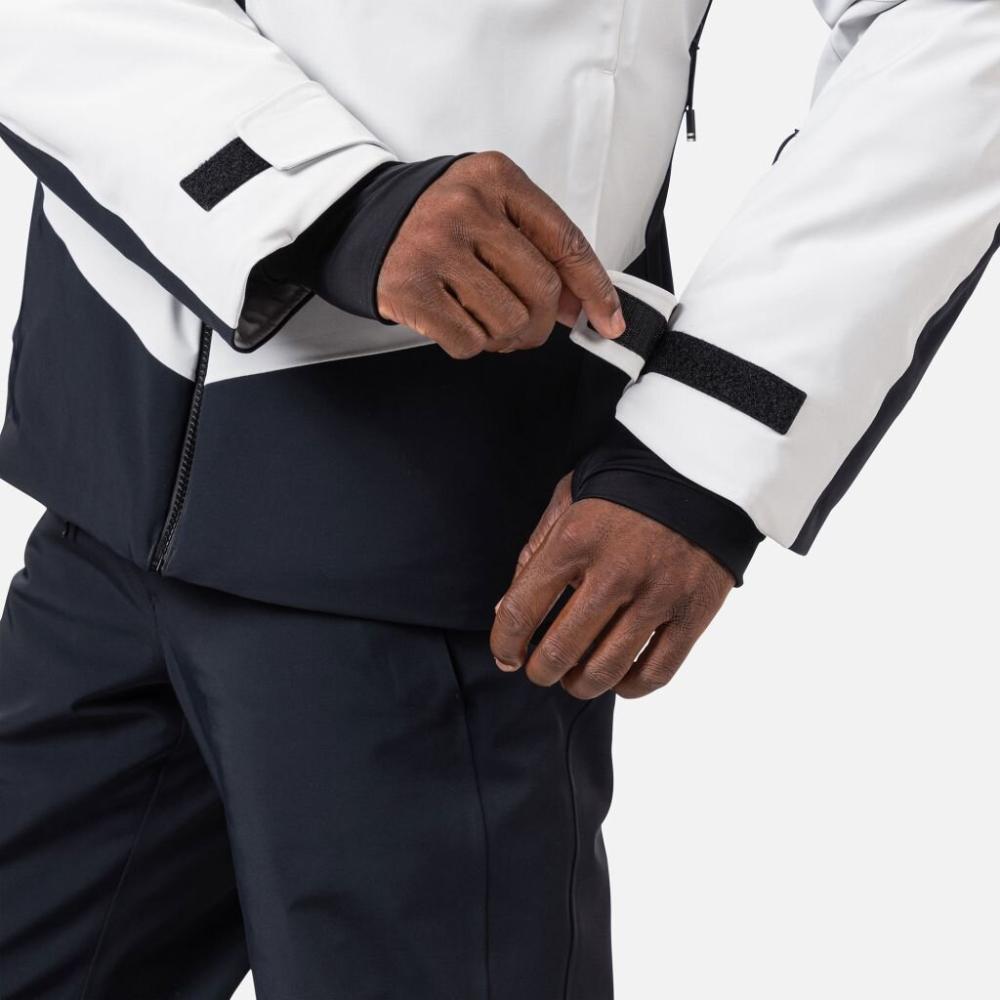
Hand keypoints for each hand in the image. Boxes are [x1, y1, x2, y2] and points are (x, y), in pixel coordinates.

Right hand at [377, 151, 624, 358]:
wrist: (359, 221)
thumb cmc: (436, 220)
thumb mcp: (490, 210)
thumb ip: (538, 248)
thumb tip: (580, 306)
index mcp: (496, 179)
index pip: (564, 241)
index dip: (594, 288)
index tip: (610, 321)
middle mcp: (465, 208)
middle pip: (541, 289)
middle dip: (541, 322)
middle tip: (527, 327)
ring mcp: (434, 248)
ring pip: (509, 321)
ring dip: (505, 337)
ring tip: (485, 321)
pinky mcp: (410, 288)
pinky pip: (469, 341)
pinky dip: (471, 344)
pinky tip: (456, 322)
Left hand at [490, 474, 732, 699]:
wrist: (700, 472)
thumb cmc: (624, 487)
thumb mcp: (569, 498)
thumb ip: (534, 552)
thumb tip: (504, 611)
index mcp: (575, 539)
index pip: (521, 609)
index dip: (504, 644)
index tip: (505, 656)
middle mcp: (614, 571)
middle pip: (560, 649)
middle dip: (540, 671)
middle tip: (540, 671)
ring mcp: (657, 594)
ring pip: (605, 670)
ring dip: (580, 686)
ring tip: (574, 680)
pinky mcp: (693, 611)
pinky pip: (656, 672)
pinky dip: (629, 688)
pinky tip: (618, 679)